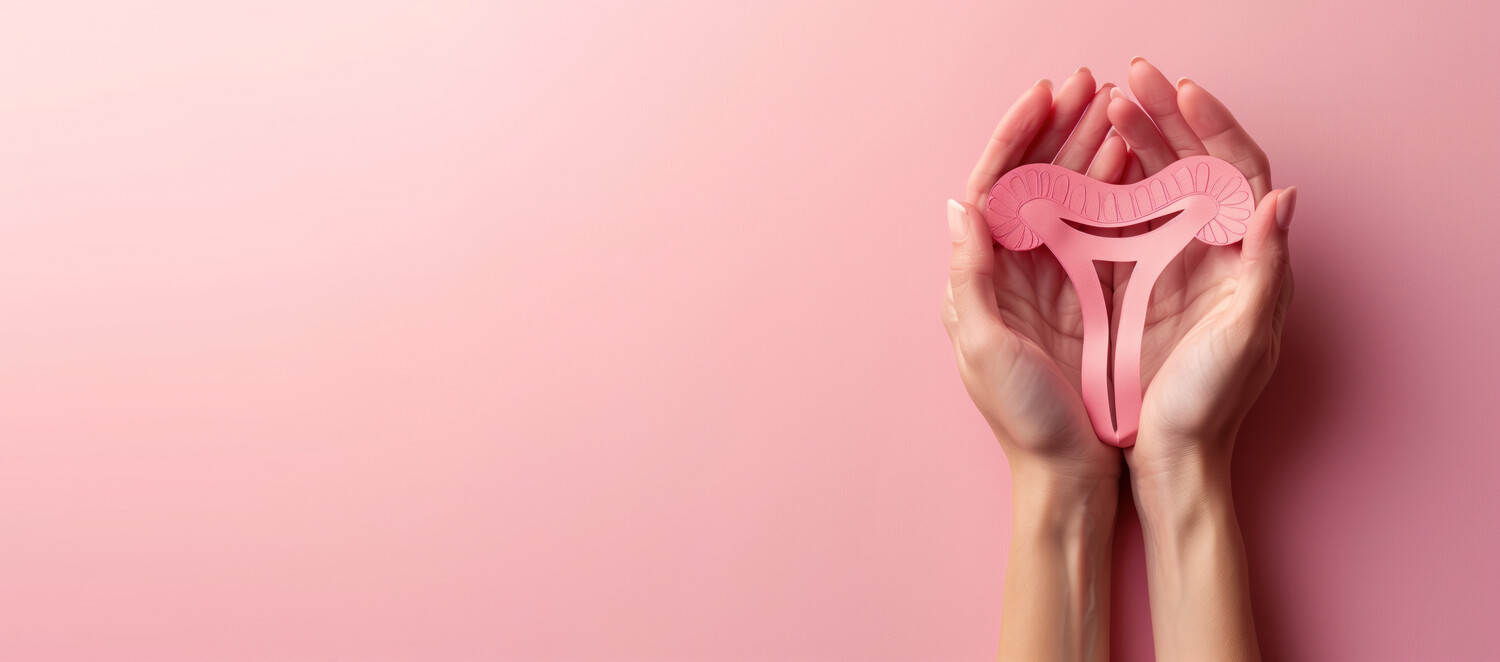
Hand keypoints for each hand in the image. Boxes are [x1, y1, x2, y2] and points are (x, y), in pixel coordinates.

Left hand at [943, 69, 1126, 661]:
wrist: (1068, 476)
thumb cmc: (1025, 421)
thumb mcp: (985, 349)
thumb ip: (970, 278)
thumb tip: (958, 205)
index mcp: (980, 277)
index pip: (992, 185)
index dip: (1015, 137)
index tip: (1044, 95)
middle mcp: (1012, 270)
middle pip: (1033, 179)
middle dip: (1058, 128)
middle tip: (1088, 82)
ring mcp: (1051, 281)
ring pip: (1069, 196)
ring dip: (1088, 149)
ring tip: (1115, 107)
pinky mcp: (1087, 298)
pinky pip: (1101, 230)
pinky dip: (1115, 191)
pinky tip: (1136, 163)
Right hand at [1105, 58, 1292, 660]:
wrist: (1170, 460)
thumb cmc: (1209, 407)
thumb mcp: (1245, 339)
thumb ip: (1268, 269)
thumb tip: (1285, 196)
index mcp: (1246, 258)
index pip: (1236, 168)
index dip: (1209, 124)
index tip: (1175, 90)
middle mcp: (1212, 253)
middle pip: (1192, 162)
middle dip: (1160, 115)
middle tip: (1124, 79)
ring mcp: (1173, 266)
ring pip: (1155, 183)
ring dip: (1131, 140)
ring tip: (1101, 105)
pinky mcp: (1135, 285)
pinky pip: (1122, 219)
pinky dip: (1105, 185)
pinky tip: (1082, 164)